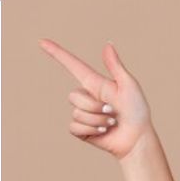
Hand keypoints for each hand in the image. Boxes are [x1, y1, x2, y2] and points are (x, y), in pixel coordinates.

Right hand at [38, 38, 152, 160]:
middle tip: (113, 111)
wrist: (136, 138)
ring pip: (77, 113)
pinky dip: (91, 131)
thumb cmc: (137, 111)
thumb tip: (108, 44)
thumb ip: (115, 66)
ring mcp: (82, 113)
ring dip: (97, 120)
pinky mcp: (81, 130)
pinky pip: (74, 127)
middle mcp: (87, 96)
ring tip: (111, 123)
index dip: (57, 53)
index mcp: (95, 83)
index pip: (72, 65)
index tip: (42, 42)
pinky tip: (103, 132)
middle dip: (94, 106)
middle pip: (74, 96)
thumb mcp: (128, 85)